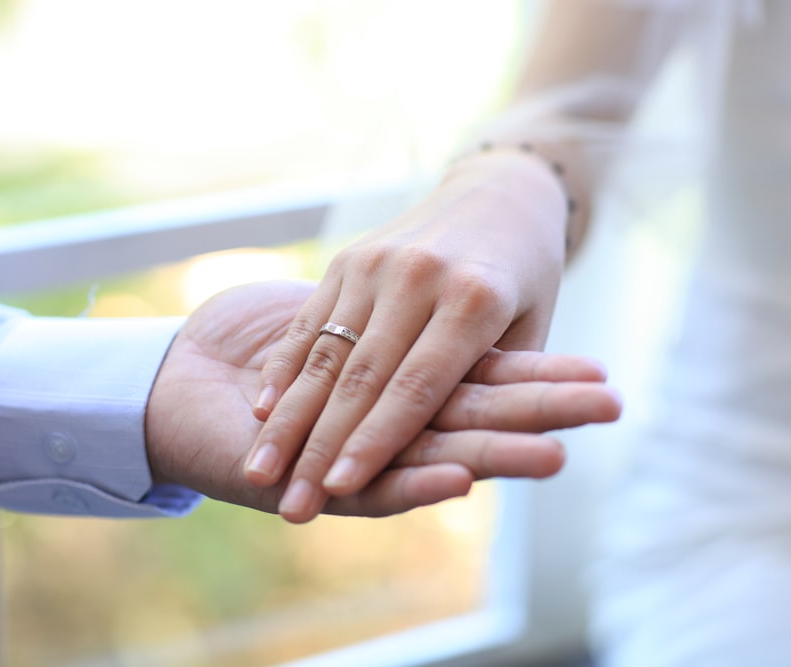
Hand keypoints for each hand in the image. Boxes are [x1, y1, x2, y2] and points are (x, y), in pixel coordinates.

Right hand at [246, 151, 573, 521]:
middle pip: (362, 378)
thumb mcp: (532, 330)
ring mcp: (378, 264)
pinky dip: (284, 370)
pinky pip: (310, 323)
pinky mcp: (348, 258)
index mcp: (476, 301)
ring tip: (258, 469)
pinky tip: (262, 413)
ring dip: (288, 419)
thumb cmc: (527, 279)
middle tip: (289, 501)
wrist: (498, 192)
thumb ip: (500, 387)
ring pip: (325, 355)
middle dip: (320, 447)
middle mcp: (421, 278)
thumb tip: (469, 461)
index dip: (374, 443)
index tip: (338, 490)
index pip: (417, 390)